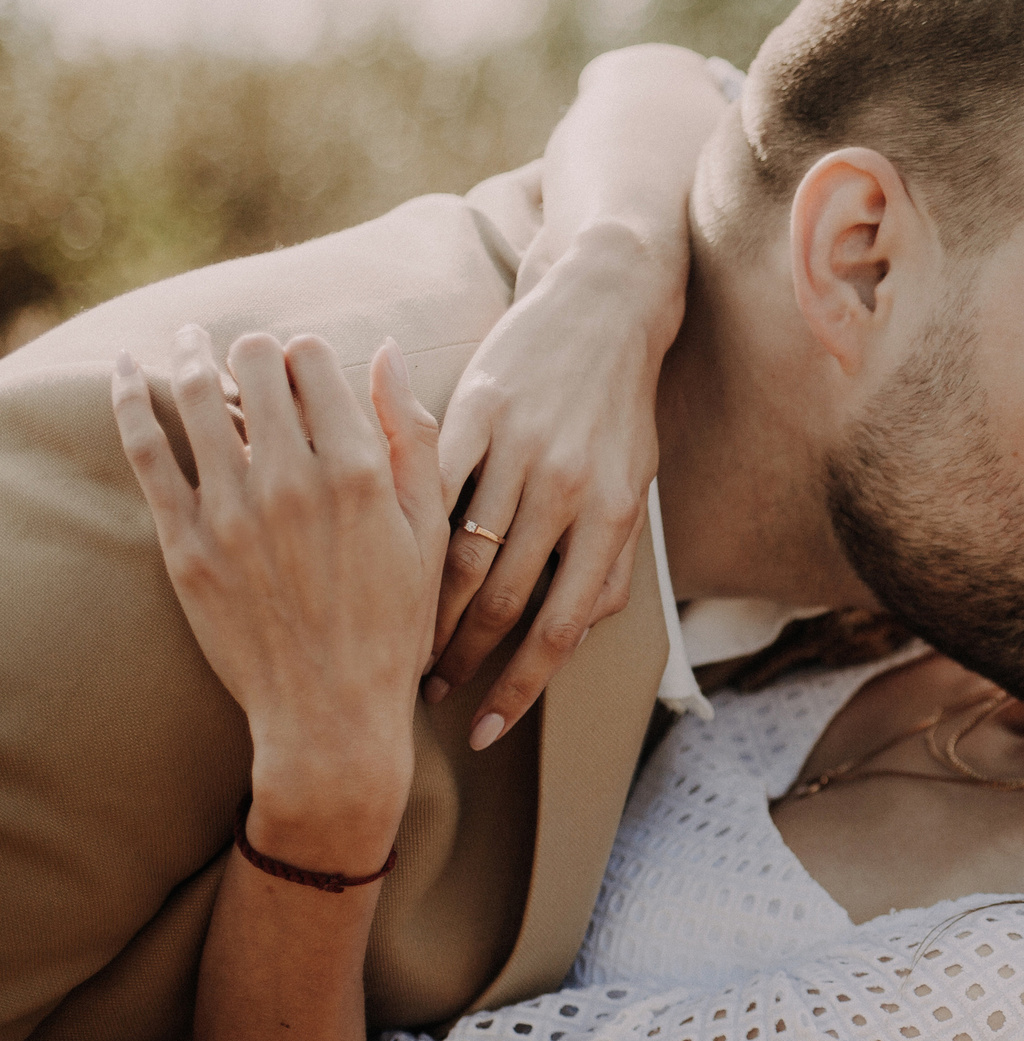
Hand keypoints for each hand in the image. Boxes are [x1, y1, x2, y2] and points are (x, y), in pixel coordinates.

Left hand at [113, 328, 445, 841]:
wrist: (332, 712)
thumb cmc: (393, 624)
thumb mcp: (429, 531)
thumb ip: (414, 438)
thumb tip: (389, 355)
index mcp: (362, 471)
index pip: (317, 363)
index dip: (310, 354)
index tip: (306, 367)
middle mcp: (294, 479)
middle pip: (257, 364)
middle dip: (255, 351)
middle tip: (252, 359)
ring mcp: (233, 509)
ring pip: (199, 395)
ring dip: (191, 357)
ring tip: (187, 345)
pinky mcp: (186, 541)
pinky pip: (148, 450)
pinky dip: (132, 401)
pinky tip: (127, 373)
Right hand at [429, 223, 684, 751]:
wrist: (604, 307)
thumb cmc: (619, 410)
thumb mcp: (632, 486)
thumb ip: (609, 559)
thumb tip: (581, 631)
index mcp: (611, 516)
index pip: (564, 627)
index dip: (524, 687)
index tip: (488, 732)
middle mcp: (567, 488)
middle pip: (502, 600)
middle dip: (463, 661)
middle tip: (426, 696)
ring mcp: (519, 448)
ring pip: (458, 552)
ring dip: (425, 613)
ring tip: (400, 650)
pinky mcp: (475, 410)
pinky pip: (430, 485)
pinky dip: (402, 533)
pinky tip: (375, 568)